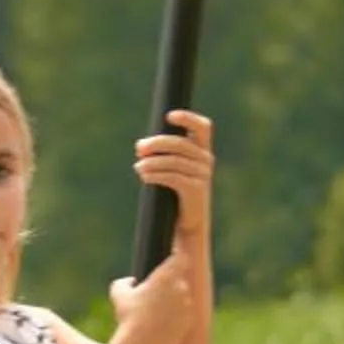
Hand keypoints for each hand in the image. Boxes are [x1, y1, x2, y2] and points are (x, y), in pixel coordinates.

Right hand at [110, 249, 194, 343]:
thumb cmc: (127, 317)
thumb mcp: (118, 295)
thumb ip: (123, 282)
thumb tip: (132, 281)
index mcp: (165, 276)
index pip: (181, 258)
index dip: (178, 258)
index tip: (174, 261)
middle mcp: (180, 287)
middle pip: (179, 281)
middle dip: (171, 287)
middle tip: (156, 298)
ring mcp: (187, 304)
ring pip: (183, 299)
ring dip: (175, 303)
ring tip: (157, 315)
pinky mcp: (190, 320)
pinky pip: (185, 315)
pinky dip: (178, 318)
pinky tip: (163, 325)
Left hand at [135, 111, 214, 237]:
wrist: (188, 227)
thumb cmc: (176, 196)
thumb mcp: (175, 171)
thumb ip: (166, 156)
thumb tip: (142, 145)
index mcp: (202, 151)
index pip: (203, 127)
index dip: (188, 118)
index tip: (169, 116)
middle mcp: (206, 160)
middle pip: (179, 143)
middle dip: (156, 143)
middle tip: (138, 149)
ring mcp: (203, 175)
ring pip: (173, 161)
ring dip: (152, 162)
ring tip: (138, 167)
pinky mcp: (196, 190)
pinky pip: (173, 177)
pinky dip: (155, 174)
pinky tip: (144, 176)